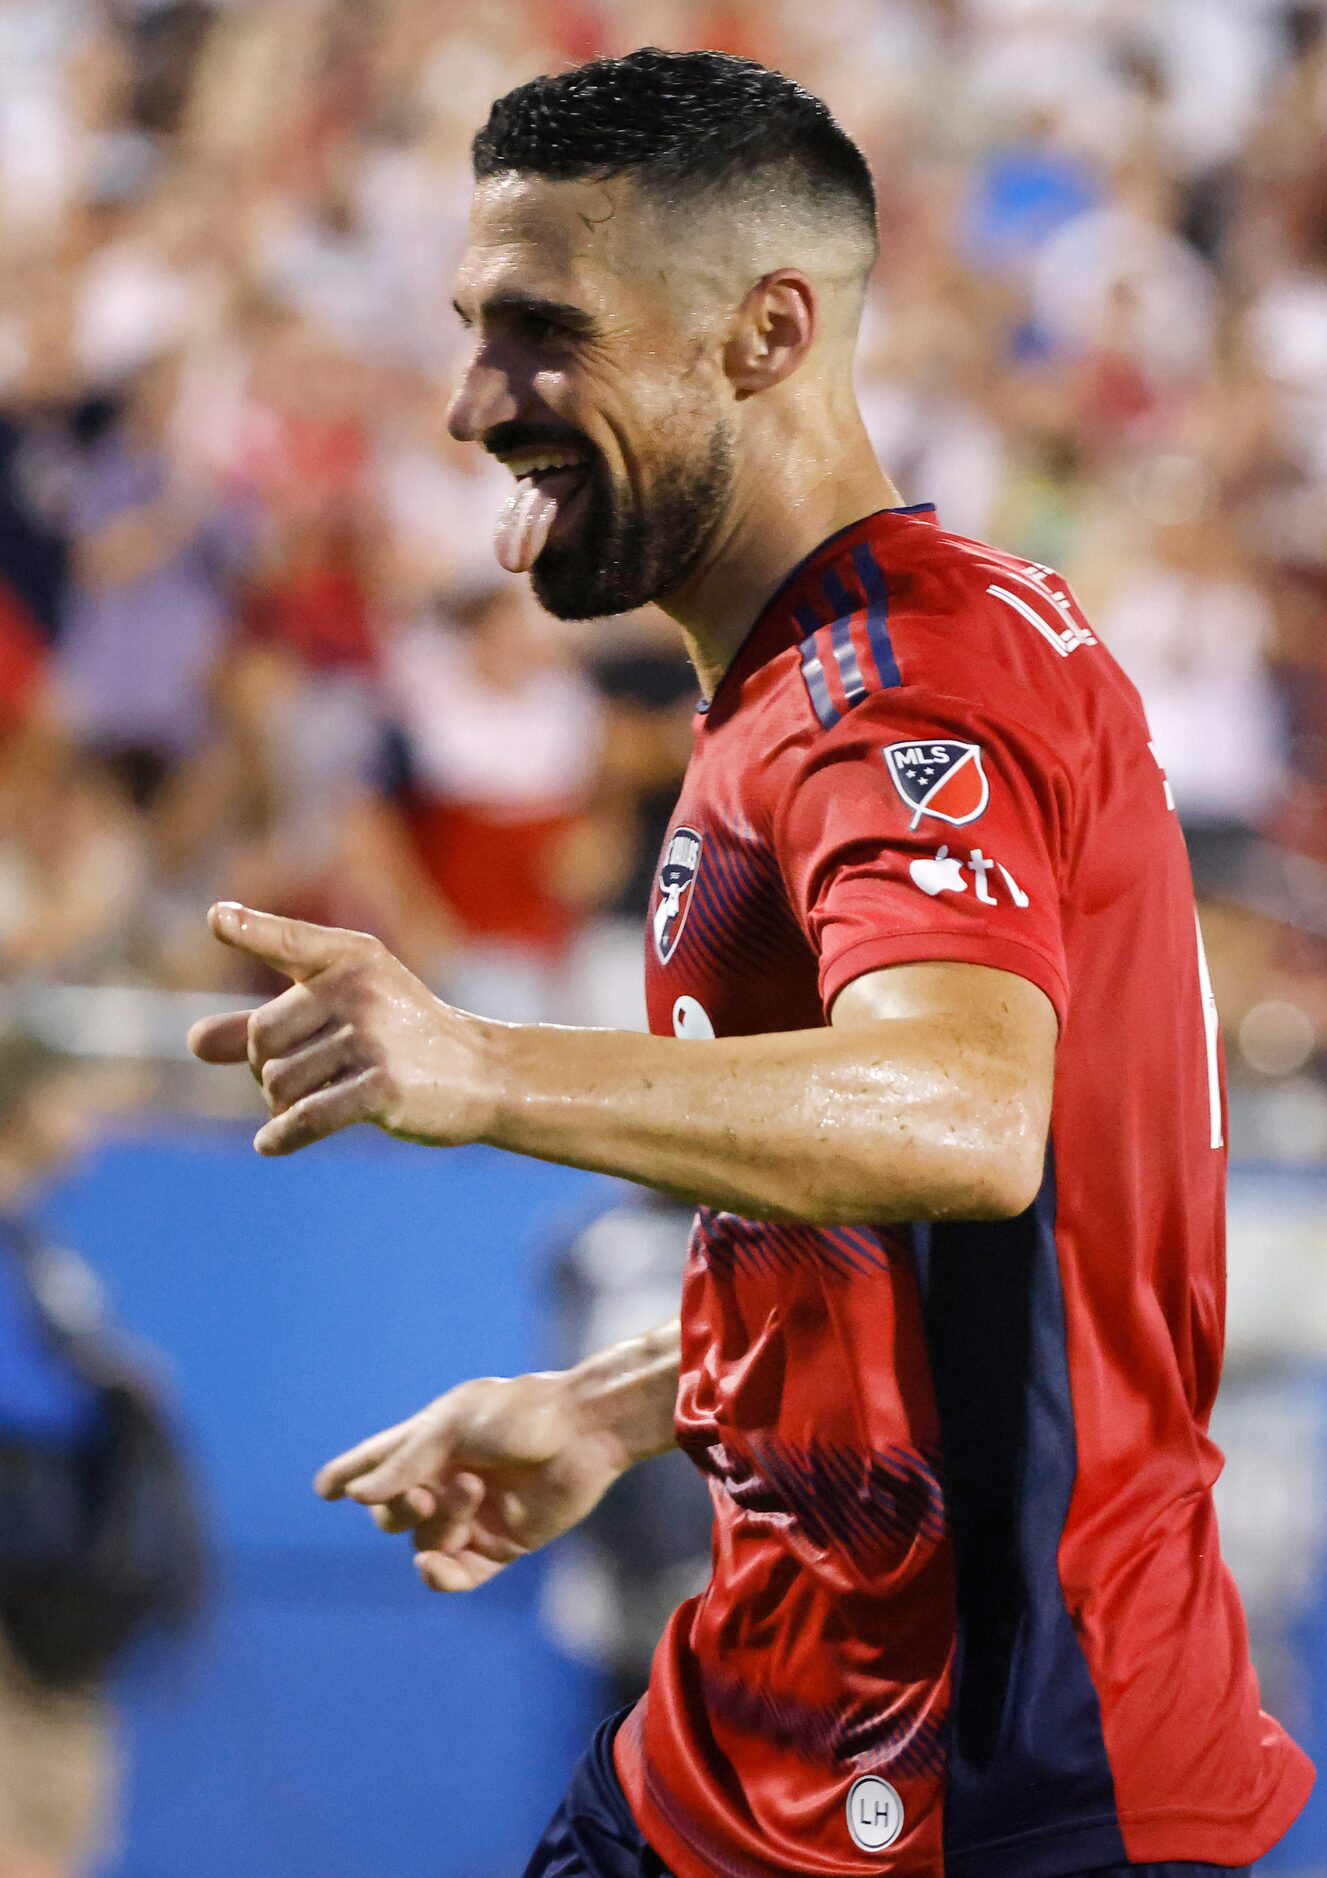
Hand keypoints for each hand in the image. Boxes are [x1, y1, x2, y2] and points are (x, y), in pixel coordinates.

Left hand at [186, 902, 497, 1155]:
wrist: (484, 1075)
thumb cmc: (406, 1038)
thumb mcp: (342, 1014)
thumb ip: (265, 1023)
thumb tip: (192, 1042)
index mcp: (351, 959)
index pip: (292, 941)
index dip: (252, 930)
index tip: (218, 920)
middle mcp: (360, 990)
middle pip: (260, 1041)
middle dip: (264, 1070)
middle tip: (304, 1078)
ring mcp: (373, 1039)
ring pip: (278, 1085)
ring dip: (284, 1106)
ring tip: (320, 1100)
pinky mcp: (383, 1087)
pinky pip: (307, 1117)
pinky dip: (282, 1136)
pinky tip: (271, 1143)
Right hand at [314, 1371, 632, 1591]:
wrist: (582, 1431)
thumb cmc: (517, 1413)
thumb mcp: (452, 1427)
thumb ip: (404, 1464)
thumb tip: (358, 1497)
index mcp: (430, 1441)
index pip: (379, 1461)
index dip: (351, 1474)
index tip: (323, 1489)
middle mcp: (445, 1480)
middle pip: (392, 1513)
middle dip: (398, 1507)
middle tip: (427, 1492)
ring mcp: (471, 1515)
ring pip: (424, 1541)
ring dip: (438, 1524)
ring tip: (472, 1492)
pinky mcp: (499, 1545)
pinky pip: (456, 1574)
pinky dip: (441, 1576)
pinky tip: (435, 1568)